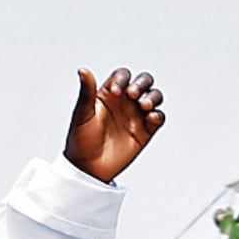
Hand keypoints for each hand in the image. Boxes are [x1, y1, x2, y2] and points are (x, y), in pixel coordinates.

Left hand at [64, 68, 164, 182]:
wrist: (87, 168)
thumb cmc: (80, 141)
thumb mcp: (82, 115)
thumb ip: (86, 92)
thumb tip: (82, 70)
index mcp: (107, 95)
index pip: (122, 76)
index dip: (122, 79)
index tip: (114, 91)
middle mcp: (123, 103)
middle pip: (142, 82)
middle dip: (142, 83)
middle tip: (133, 94)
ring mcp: (135, 116)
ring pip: (153, 97)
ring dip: (153, 97)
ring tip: (143, 105)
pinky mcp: (145, 131)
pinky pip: (158, 118)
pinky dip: (158, 114)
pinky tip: (150, 117)